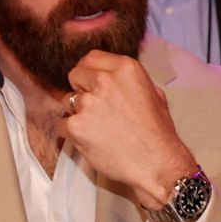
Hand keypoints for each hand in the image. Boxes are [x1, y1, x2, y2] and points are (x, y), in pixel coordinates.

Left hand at [58, 52, 198, 212]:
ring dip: (77, 113)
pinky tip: (91, 140)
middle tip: (95, 108)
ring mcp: (88, 103)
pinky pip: (62, 124)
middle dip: (81, 90)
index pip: (90, 58)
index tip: (92, 85)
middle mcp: (104, 80)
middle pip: (74, 75)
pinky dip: (72, 133)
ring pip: (67, 101)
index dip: (90, 73)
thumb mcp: (153, 94)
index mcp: (125, 68)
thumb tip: (112, 76)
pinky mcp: (76, 126)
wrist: (157, 163)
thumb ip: (128, 81)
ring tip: (99, 128)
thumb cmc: (158, 133)